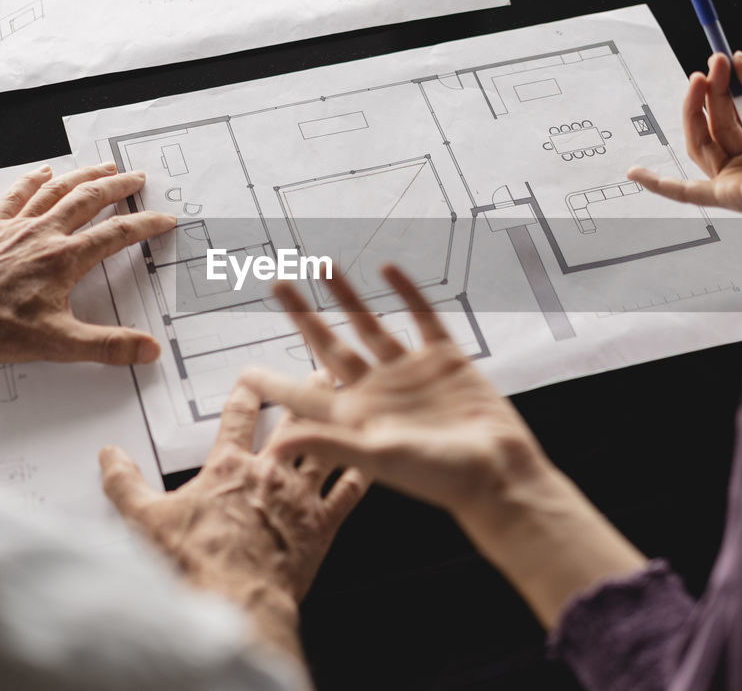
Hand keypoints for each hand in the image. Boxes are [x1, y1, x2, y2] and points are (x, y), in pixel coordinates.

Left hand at [0, 162, 175, 367]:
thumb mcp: (58, 343)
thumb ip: (107, 346)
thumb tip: (147, 350)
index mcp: (65, 259)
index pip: (117, 234)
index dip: (146, 225)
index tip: (164, 219)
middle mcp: (44, 234)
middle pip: (89, 199)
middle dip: (118, 187)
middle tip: (138, 178)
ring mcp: (16, 227)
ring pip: (58, 190)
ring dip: (84, 175)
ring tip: (104, 167)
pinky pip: (18, 195)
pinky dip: (34, 180)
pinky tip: (44, 171)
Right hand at [99, 379, 366, 664]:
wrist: (238, 600)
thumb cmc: (196, 563)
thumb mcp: (145, 519)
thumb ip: (124, 483)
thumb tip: (109, 456)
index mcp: (229, 468)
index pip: (238, 418)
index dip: (246, 393)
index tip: (252, 377)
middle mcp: (270, 473)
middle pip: (292, 421)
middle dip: (304, 394)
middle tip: (319, 373)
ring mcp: (300, 498)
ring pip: (325, 445)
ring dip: (338, 421)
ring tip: (351, 402)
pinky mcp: (322, 526)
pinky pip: (348, 493)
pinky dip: (360, 475)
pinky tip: (370, 462)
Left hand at [240, 267, 645, 627]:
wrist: (498, 473)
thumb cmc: (440, 476)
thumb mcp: (379, 457)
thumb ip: (330, 443)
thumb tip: (277, 443)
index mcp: (355, 416)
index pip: (301, 396)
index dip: (273, 383)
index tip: (243, 371)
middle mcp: (377, 391)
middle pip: (329, 346)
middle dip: (303, 315)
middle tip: (278, 284)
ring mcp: (409, 373)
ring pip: (369, 325)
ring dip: (346, 295)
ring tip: (323, 266)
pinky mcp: (444, 359)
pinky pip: (421, 318)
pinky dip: (406, 293)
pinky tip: (388, 269)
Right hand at [627, 51, 741, 246]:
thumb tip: (737, 59)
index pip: (727, 117)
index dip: (718, 88)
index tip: (718, 59)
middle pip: (710, 128)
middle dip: (706, 94)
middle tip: (709, 64)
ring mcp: (735, 184)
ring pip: (700, 145)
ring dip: (695, 112)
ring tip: (700, 78)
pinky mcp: (729, 198)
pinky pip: (687, 192)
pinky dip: (660, 184)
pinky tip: (636, 173)